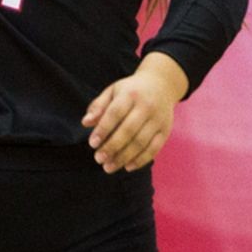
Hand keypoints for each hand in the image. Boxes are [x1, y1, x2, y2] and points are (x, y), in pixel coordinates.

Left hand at [81, 53, 188, 173]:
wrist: (161, 84)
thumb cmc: (131, 91)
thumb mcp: (113, 91)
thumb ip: (98, 106)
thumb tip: (86, 123)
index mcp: (130, 94)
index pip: (115, 113)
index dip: (103, 129)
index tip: (92, 144)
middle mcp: (147, 106)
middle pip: (128, 130)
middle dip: (112, 147)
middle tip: (98, 159)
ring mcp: (158, 119)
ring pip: (141, 142)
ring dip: (124, 157)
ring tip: (108, 167)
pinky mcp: (165, 130)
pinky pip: (154, 149)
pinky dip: (141, 160)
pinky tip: (127, 167)